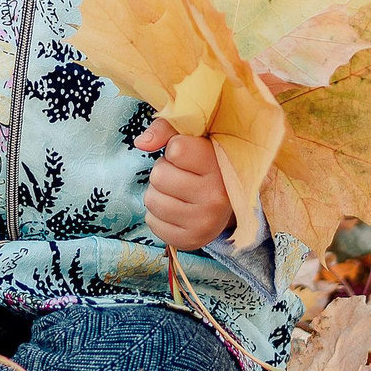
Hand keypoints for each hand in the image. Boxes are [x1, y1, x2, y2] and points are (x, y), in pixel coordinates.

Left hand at [138, 119, 231, 251]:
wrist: (229, 202)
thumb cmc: (206, 162)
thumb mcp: (195, 138)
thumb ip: (167, 129)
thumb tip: (141, 142)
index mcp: (221, 168)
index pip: (175, 150)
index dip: (175, 148)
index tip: (190, 155)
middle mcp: (216, 198)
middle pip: (159, 176)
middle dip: (164, 171)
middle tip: (182, 175)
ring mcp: (204, 223)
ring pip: (151, 200)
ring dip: (158, 192)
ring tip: (178, 191)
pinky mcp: (190, 241)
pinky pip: (152, 222)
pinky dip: (157, 214)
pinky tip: (177, 209)